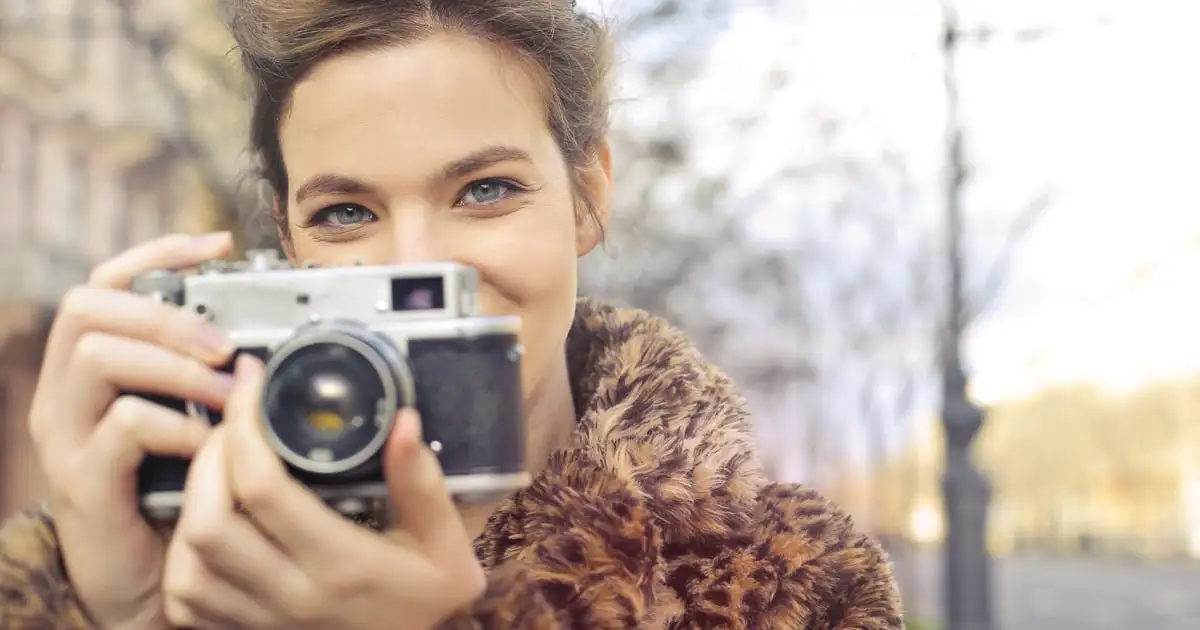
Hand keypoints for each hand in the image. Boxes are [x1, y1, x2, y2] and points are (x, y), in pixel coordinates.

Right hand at [27, 233, 237, 628]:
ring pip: (100, 356)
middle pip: (90, 307)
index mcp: (89, 367)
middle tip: (225, 344)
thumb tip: (258, 331)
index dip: (157, 252)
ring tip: (229, 394)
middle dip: (166, 314)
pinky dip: (175, 424)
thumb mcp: (186, 420)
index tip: (216, 244)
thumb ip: (202, 376)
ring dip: (177, 367)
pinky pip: (122, 424)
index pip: (104, 282)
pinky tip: (207, 443)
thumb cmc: (171, 493)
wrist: (141, 581)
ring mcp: (66, 435)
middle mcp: (64, 392)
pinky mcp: (82, 480)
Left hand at [162, 355, 485, 629]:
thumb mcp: (446, 544)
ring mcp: (260, 621)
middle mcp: (291, 595)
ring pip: (187, 561)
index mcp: (341, 564)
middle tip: (233, 418)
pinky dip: (184, 552)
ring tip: (218, 461)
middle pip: (208, 521)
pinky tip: (209, 518)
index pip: (264, 490)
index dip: (246, 426)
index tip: (254, 381)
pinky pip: (185, 595)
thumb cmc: (426, 598)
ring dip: (191, 502)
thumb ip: (423, 483)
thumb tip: (402, 420)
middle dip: (207, 456)